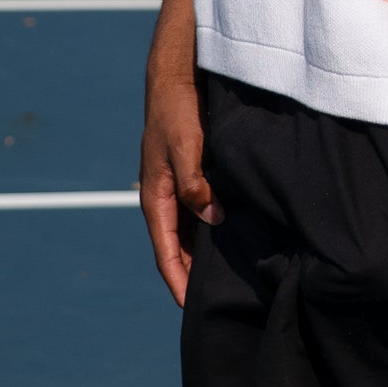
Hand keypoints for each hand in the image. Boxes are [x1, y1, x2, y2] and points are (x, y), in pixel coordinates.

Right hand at [140, 75, 222, 307]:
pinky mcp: (190, 177)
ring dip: (203, 254)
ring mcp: (176, 189)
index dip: (178, 282)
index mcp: (155, 198)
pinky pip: (198, 214)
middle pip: (177, 249)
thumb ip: (195, 185)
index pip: (165, 253)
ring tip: (229, 277)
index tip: (193, 308)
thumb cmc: (178, 111)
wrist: (176, 77)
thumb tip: (213, 219)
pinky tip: (231, 238)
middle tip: (218, 300)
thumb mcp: (186, 147)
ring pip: (188, 233)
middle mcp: (164, 198)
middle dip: (192, 276)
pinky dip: (210, 230)